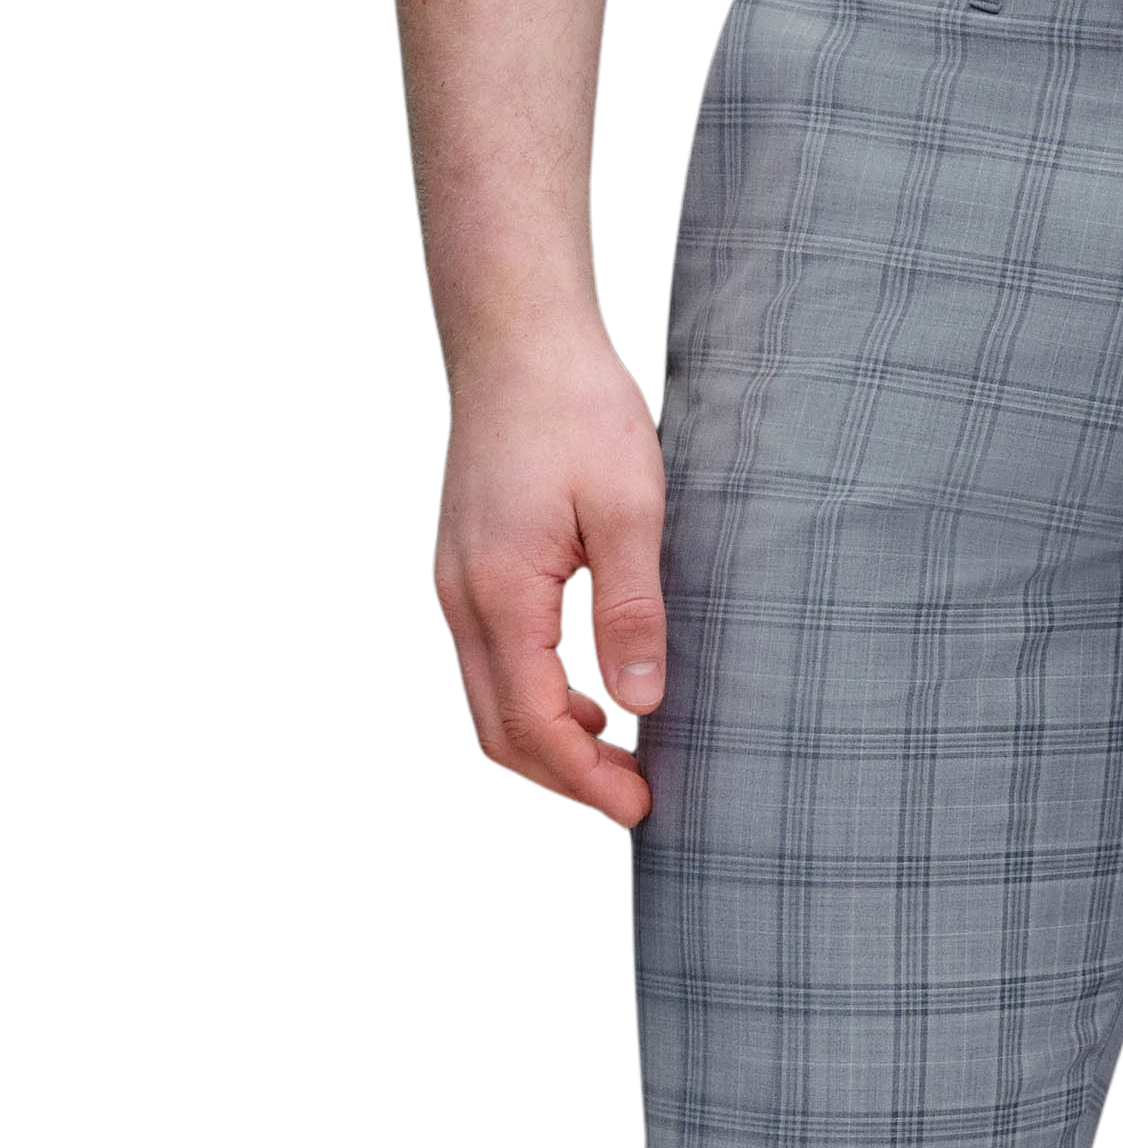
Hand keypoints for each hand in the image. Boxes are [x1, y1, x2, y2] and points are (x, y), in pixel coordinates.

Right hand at [430, 320, 665, 826]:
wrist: (516, 340)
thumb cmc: (577, 410)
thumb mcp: (628, 508)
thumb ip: (631, 610)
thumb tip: (639, 704)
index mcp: (502, 592)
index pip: (534, 722)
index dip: (585, 779)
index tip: (638, 808)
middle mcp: (463, 599)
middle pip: (500, 731)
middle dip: (565, 778)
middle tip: (635, 797)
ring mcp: (457, 586)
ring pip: (491, 703)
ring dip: (551, 743)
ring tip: (619, 758)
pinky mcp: (468, 573)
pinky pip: (493, 665)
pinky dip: (537, 701)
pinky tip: (590, 699)